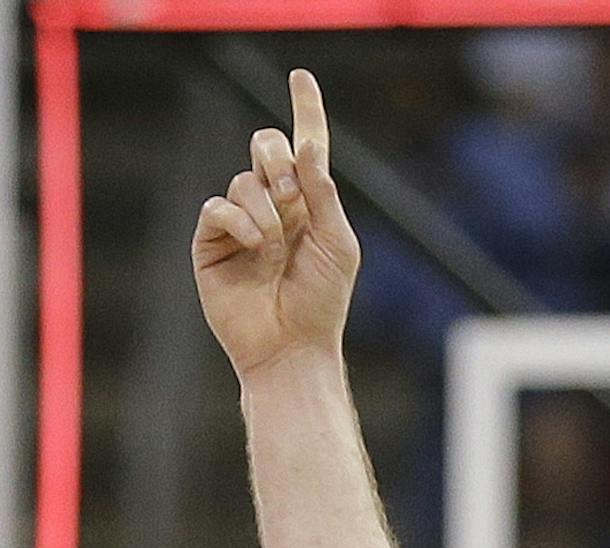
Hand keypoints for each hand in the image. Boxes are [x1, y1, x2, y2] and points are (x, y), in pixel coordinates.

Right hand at [192, 71, 359, 380]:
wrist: (293, 347)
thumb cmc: (322, 302)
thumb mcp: (337, 244)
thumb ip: (324, 194)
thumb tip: (308, 145)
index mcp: (307, 205)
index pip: (304, 148)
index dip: (305, 111)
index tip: (302, 77)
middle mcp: (272, 206)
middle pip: (265, 147)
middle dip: (280, 165)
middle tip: (294, 201)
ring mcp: (239, 221)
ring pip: (245, 180)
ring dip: (268, 213)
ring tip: (276, 252)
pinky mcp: (211, 239)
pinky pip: (219, 206)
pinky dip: (241, 223)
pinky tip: (255, 248)